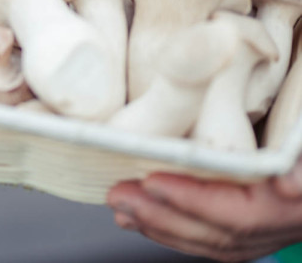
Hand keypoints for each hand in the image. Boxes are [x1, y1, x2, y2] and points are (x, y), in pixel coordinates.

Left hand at [107, 166, 301, 261]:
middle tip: (119, 192)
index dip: (195, 200)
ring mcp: (275, 230)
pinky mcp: (261, 229)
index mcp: (295, 199)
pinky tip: (142, 219)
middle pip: (220, 230)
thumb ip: (297, 163)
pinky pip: (216, 241)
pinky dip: (176, 231)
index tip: (154, 180)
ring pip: (213, 241)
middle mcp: (286, 219)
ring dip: (161, 226)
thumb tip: (287, 186)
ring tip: (120, 207)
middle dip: (164, 214)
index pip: (243, 211)